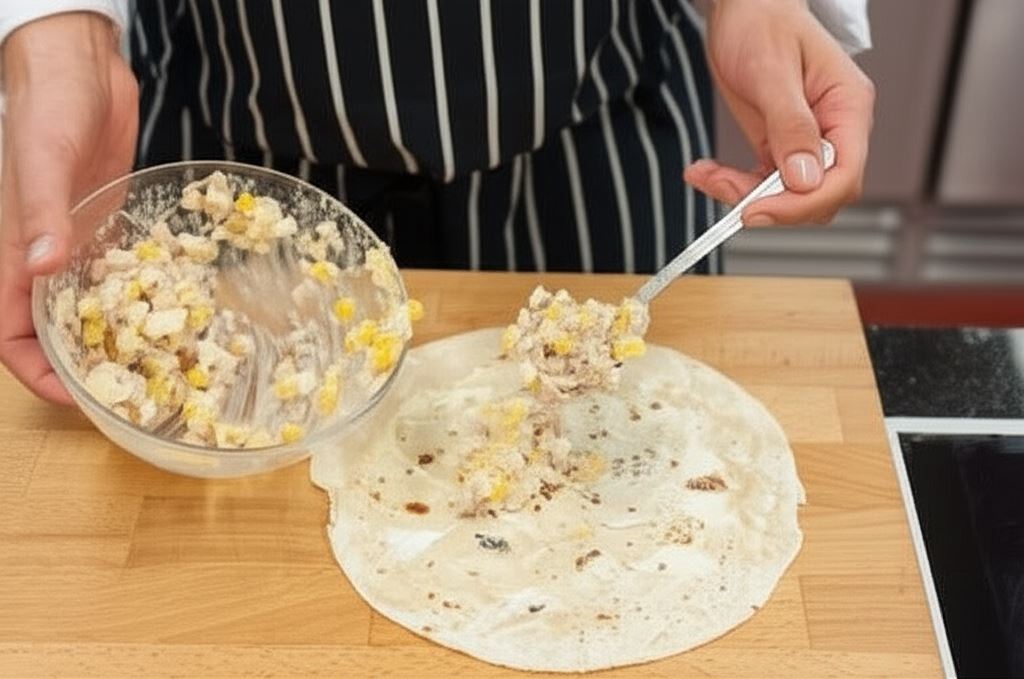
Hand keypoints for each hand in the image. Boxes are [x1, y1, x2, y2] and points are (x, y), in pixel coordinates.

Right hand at [0, 12, 138, 401]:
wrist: (79, 69)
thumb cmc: (47, 107)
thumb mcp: (42, 160)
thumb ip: (40, 214)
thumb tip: (40, 269)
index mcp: (12, 251)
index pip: (8, 333)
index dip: (34, 371)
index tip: (73, 397)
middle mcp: (44, 257)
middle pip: (51, 331)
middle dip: (80, 366)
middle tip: (129, 391)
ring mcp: (77, 243)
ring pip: (87, 307)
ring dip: (113, 337)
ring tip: (157, 366)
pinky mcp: (106, 226)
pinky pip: (118, 274)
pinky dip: (137, 297)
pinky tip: (172, 314)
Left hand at [684, 0, 874, 225]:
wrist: (743, 9)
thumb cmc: (762, 23)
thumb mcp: (772, 72)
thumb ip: (790, 125)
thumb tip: (805, 178)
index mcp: (847, 108)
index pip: (844, 175)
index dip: (805, 202)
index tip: (760, 208)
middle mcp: (833, 129)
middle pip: (820, 195)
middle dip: (774, 204)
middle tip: (727, 191)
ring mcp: (807, 140)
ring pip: (789, 196)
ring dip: (745, 196)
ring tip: (707, 175)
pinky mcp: (779, 145)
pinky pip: (763, 183)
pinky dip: (733, 185)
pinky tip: (706, 172)